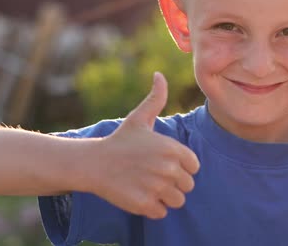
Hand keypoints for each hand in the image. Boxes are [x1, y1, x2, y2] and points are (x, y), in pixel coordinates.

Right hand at [83, 72, 199, 218]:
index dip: (181, 167)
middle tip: (153, 176)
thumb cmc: (120, 140)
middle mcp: (168, 168)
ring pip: (177, 201)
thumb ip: (156, 98)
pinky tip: (139, 195)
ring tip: (147, 186)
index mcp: (173, 149)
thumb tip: (159, 74)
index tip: (164, 164)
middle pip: (187, 186)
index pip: (194, 167)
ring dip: (165, 197)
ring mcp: (157, 188)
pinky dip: (152, 208)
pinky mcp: (145, 204)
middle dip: (173, 183)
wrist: (93, 163)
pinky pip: (162, 212)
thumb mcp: (139, 118)